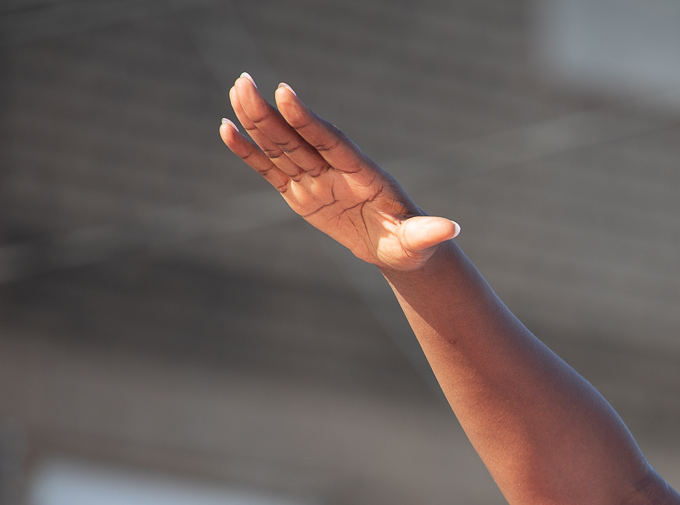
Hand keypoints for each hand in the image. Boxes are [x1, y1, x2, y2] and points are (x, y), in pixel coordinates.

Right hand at [219, 74, 457, 270]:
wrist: (398, 248)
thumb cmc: (411, 244)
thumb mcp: (419, 242)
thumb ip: (428, 233)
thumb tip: (451, 228)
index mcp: (363, 175)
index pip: (331, 143)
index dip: (307, 121)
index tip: (285, 93)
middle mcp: (337, 171)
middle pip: (298, 138)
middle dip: (271, 113)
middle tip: (244, 82)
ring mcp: (317, 180)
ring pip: (282, 148)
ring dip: (257, 122)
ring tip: (236, 92)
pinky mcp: (302, 194)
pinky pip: (272, 171)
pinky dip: (250, 153)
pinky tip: (227, 130)